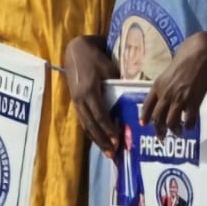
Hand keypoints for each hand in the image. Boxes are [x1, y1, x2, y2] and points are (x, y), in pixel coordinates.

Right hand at [65, 35, 119, 156]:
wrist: (75, 51)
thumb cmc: (96, 59)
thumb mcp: (109, 69)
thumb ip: (118, 85)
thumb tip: (131, 100)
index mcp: (90, 91)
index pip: (100, 115)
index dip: (109, 129)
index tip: (118, 141)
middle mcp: (81, 99)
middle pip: (91, 125)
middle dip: (103, 141)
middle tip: (113, 154)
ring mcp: (76, 101)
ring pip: (86, 125)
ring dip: (96, 140)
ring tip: (107, 152)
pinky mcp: (74, 101)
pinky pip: (83, 120)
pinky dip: (91, 132)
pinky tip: (98, 140)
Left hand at [142, 32, 206, 137]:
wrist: (200, 55)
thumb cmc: (185, 59)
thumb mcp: (167, 72)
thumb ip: (164, 85)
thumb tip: (163, 94)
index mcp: (157, 86)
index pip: (146, 106)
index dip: (144, 117)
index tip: (143, 125)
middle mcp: (165, 95)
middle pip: (157, 118)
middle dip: (158, 130)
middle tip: (161, 137)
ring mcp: (179, 100)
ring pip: (171, 123)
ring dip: (174, 130)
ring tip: (178, 133)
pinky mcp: (193, 102)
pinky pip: (188, 120)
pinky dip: (189, 126)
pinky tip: (190, 126)